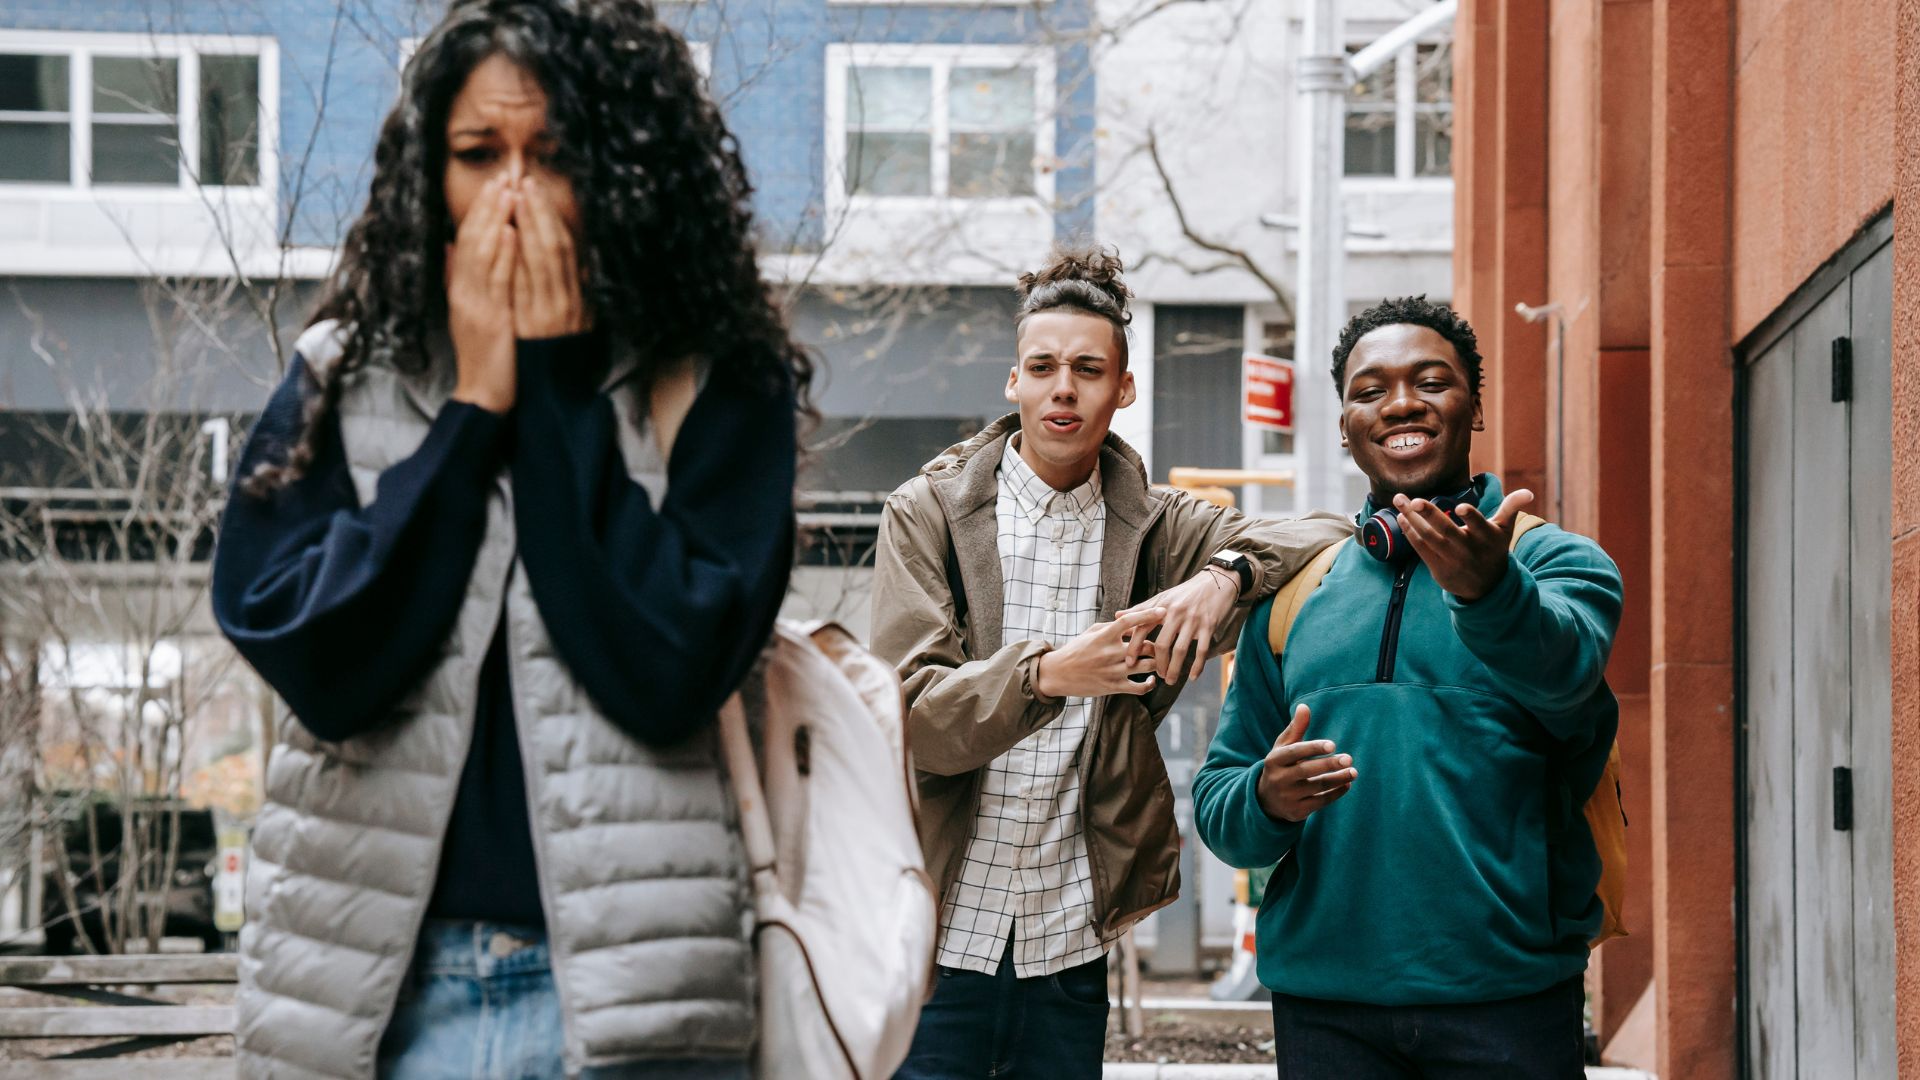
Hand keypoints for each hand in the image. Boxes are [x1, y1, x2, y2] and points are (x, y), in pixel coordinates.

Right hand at [447, 174, 519, 412]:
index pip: (467, 241)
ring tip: (506, 193)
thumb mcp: (468, 312)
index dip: (480, 212)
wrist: (483, 394)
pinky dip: (502, 254)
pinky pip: (496, 281)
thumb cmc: (483, 354)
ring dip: (495, 220)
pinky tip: (510, 233)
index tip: (494, 186)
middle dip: (487, 207)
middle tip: (501, 178)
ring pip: (482, 254)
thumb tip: (451, 248)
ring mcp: (475, 304)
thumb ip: (458, 279)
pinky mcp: (491, 319)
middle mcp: (463, 292)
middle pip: (472, 240)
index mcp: (460, 289)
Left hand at [512, 175, 587, 339]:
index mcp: (576, 296)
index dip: (551, 216)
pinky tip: (509, 234)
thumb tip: (583, 261)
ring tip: (516, 197)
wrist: (552, 392)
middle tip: (526, 182)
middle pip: (555, 246)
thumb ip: (578, 290)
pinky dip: (517, 257)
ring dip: (529, 225)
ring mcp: (549, 310)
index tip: (536, 190)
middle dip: (540, 212)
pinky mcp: (532, 324)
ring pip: (542, 259)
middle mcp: (566, 299)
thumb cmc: (561, 354)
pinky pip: (524, 284)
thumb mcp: (579, 319)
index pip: (565, 247)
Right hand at [1033, 607, 1165, 699]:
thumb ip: (1113, 627)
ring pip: (1147, 666)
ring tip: (1161, 660)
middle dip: (1158, 644)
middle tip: (1165, 642)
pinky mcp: (1113, 687)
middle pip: (1146, 646)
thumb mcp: (1091, 632)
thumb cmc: (1077, 650)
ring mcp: (1113, 671)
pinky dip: (1150, 684)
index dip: (1148, 615)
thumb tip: (1135, 621)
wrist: (1058, 673)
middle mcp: (1110, 653)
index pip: (1130, 622)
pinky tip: (1152, 679)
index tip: (1163, 611)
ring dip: (1158, 663)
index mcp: (1104, 636)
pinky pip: (1139, 688)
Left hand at [1118, 566, 1240, 683]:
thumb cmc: (1186, 592)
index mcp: (1162, 607)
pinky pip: (1202, 650)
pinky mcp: (1209, 625)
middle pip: (1162, 644)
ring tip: (1170, 680)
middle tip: (1156, 675)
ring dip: (1174, 668)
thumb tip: (1117, 615)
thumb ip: (1141, 609)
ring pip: (1181, 650)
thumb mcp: (1163, 597)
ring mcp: (1193, 620)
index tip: (1129, 663)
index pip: (1143, 628)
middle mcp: (1176, 614)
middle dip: (1158, 663)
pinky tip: (1192, 677)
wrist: (1217, 581)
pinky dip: (1197, 666)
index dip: (1134, 647)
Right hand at [1256, 705, 1355, 822]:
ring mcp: (1287, 796)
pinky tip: (1347, 784)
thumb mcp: (1283, 748)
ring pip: (1316, 787)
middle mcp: (1279, 778)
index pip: (1294, 752)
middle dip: (1329, 765)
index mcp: (1275, 760)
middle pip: (1306, 770)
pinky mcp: (1297, 811)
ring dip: (1337, 779)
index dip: (1313, 748)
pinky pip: (1320, 802)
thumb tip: (1304, 706)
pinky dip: (1335, 793)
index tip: (1332, 744)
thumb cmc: (1281, 766)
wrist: (1266, 800)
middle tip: (1349, 758)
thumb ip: (1296, 728)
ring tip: (1354, 772)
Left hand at [1393, 488, 1534, 600]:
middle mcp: (1469, 550)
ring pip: (1429, 538)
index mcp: (1487, 538)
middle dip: (1430, 515)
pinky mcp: (1438, 567)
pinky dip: (1410, 533)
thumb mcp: (1505, 531)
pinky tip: (1401, 518)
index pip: (1479, 526)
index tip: (1459, 506)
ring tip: (1399, 501)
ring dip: (1412, 519)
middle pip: (1447, 531)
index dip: (1471, 517)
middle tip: (1415, 500)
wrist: (1486, 587)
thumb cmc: (1493, 550)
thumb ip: (1511, 508)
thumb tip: (1528, 492)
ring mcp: (1452, 560)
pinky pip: (1421, 548)